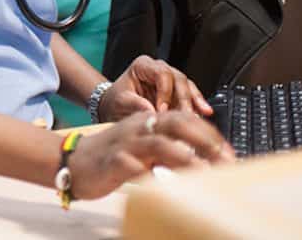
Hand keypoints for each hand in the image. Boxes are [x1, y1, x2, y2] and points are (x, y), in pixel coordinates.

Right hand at [69, 110, 233, 200]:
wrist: (73, 160)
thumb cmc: (111, 156)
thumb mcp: (142, 148)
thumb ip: (167, 149)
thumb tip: (200, 158)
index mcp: (146, 122)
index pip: (183, 118)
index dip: (208, 132)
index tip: (228, 151)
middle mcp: (138, 129)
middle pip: (175, 123)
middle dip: (203, 139)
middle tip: (225, 158)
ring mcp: (125, 144)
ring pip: (158, 143)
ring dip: (184, 156)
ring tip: (204, 170)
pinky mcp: (113, 162)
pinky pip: (131, 165)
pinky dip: (148, 171)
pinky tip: (163, 182)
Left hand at [99, 56, 213, 119]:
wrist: (116, 108)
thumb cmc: (116, 102)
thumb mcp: (120, 102)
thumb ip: (134, 104)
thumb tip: (151, 112)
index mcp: (143, 66)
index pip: (161, 73)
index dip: (165, 92)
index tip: (162, 110)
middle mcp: (159, 69)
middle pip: (178, 78)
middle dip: (183, 98)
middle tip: (184, 116)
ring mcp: (170, 80)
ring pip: (187, 86)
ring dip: (194, 101)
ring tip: (199, 115)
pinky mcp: (177, 93)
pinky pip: (191, 95)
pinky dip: (198, 104)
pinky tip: (205, 112)